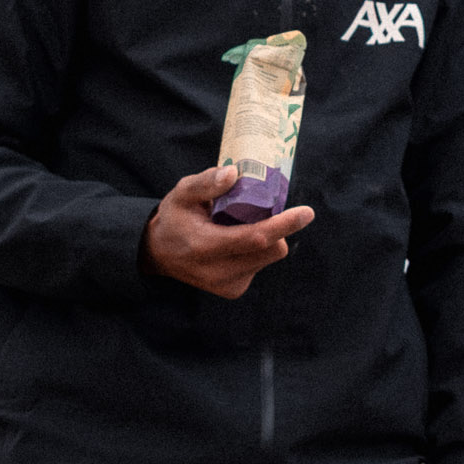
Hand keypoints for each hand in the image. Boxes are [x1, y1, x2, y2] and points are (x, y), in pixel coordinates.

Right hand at [144, 166, 315, 297]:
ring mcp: (227, 285)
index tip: (306, 212)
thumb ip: (206, 183)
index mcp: (204, 246)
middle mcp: (218, 271)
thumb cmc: (174, 218)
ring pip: (269, 257)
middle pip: (270, 249)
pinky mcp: (233, 291)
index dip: (284, 225)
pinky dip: (257, 251)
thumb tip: (235, 172)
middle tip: (260, 209)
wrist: (157, 254)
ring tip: (240, 226)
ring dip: (267, 239)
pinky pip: (260, 265)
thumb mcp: (182, 194)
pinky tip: (236, 243)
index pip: (254, 238)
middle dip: (276, 227)